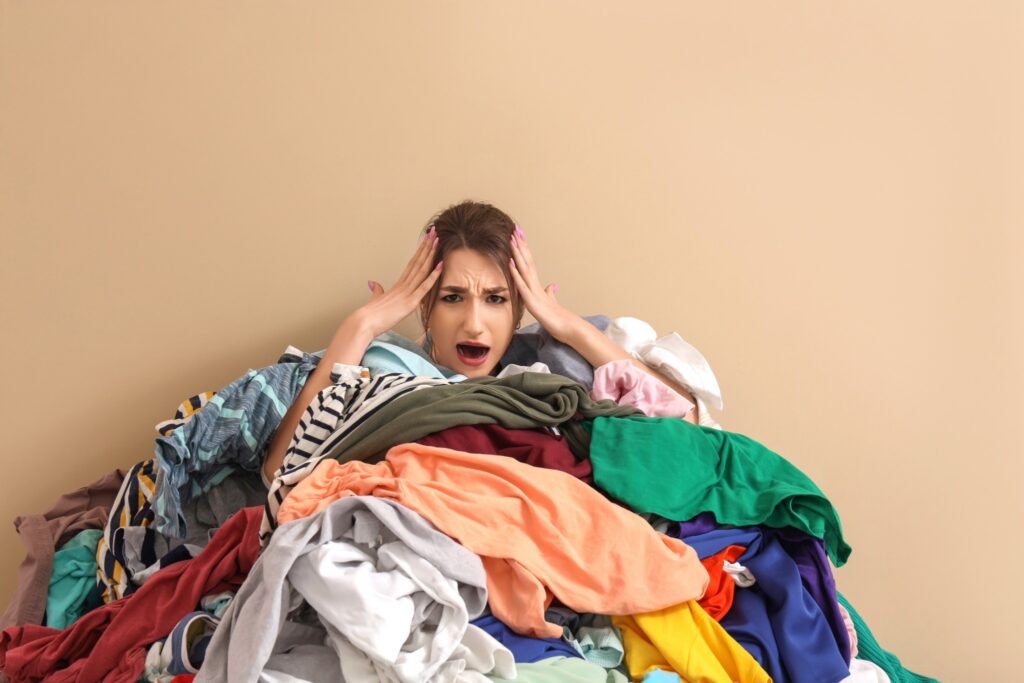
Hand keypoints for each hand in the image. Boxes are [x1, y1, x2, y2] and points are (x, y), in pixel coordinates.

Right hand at [356, 228, 442, 337]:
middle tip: (434, 232)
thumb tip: (374, 283)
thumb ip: (377, 291)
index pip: (411, 264)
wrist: (364, 322)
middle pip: (417, 262)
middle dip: (426, 246)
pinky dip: (433, 276)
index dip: (419, 251)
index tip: (426, 240)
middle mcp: (403, 285)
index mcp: (398, 285)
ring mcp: (407, 293)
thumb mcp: (376, 299)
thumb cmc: (370, 315)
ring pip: (421, 270)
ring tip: (437, 240)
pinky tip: (440, 265)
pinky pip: (424, 287)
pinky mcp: (410, 302)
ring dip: (431, 254)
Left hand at [508, 227, 574, 341]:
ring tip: (512, 239)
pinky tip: (511, 264)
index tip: (519, 236)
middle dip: (521, 245)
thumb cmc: (560, 319)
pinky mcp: (533, 302)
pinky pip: (522, 286)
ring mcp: (535, 293)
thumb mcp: (551, 304)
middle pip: (527, 261)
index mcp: (538, 286)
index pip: (529, 264)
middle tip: (515, 229)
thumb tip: (552, 285)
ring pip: (525, 269)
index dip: (524, 250)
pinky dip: (516, 274)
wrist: (570, 329)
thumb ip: (550, 294)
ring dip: (518, 254)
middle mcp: (536, 286)